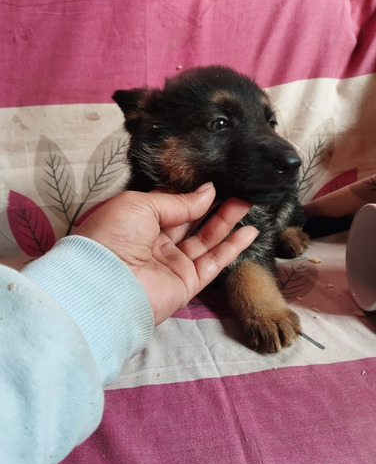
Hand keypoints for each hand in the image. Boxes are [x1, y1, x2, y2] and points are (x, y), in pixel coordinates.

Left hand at [75, 182, 258, 324]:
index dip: (192, 192)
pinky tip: (249, 231)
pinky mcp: (186, 283)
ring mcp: (172, 264)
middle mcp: (156, 242)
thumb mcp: (141, 204)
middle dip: (214, 204)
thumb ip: (178, 201)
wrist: (105, 285)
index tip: (215, 178)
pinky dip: (233, 248)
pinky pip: (214, 262)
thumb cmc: (112, 237)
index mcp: (139, 222)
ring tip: (248, 201)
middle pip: (192, 220)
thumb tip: (208, 191)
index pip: (172, 204)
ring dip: (228, 221)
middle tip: (237, 187)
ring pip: (207, 239)